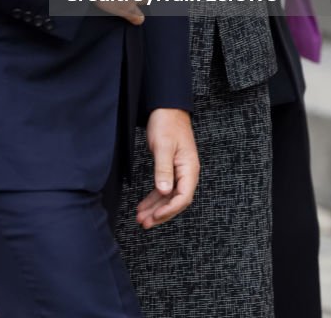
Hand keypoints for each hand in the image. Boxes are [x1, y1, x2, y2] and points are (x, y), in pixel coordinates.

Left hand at [136, 108, 198, 228]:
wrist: (167, 107)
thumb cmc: (167, 123)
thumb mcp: (162, 146)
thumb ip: (163, 170)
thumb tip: (164, 192)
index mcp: (189, 168)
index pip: (183, 197)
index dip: (169, 210)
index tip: (154, 217)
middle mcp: (187, 172)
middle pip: (176, 201)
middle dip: (160, 214)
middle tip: (144, 223)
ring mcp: (180, 171)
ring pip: (169, 196)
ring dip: (156, 208)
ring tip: (141, 218)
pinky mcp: (172, 168)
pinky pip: (164, 188)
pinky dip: (154, 198)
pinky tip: (144, 204)